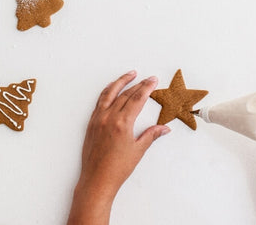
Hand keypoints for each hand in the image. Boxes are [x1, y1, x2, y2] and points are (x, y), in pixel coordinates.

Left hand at [67, 71, 169, 224]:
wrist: (97, 180)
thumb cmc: (117, 169)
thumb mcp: (138, 150)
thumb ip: (151, 135)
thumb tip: (164, 128)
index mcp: (122, 123)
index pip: (137, 99)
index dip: (147, 88)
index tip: (153, 80)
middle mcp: (108, 117)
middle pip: (125, 94)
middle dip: (138, 84)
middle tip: (147, 78)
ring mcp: (98, 119)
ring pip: (109, 93)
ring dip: (120, 82)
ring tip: (129, 75)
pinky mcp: (91, 123)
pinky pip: (100, 101)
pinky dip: (107, 92)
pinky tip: (112, 89)